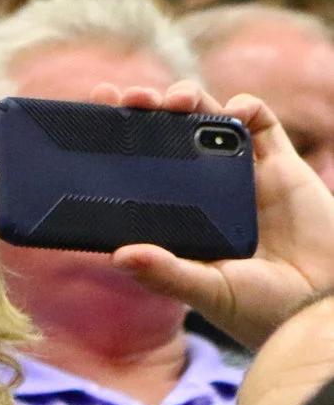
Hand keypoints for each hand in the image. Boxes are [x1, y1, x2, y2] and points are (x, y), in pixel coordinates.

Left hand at [95, 78, 333, 348]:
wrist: (321, 305)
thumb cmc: (260, 306)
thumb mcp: (206, 291)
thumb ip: (166, 274)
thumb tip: (119, 256)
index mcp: (174, 214)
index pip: (133, 166)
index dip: (114, 138)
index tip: (93, 114)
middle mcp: (201, 189)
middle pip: (166, 133)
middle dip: (146, 108)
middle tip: (130, 98)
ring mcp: (239, 174)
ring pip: (207, 119)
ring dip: (189, 98)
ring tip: (175, 100)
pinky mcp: (279, 165)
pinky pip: (260, 124)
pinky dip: (244, 108)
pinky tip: (232, 110)